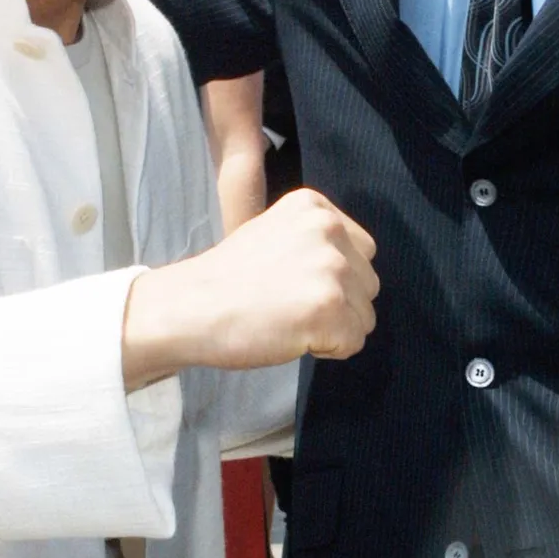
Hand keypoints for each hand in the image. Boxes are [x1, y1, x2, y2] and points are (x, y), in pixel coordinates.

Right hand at [123, 189, 377, 388]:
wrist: (190, 307)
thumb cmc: (226, 280)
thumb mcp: (274, 234)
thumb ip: (315, 243)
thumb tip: (352, 272)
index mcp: (315, 207)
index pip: (361, 251)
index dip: (333, 278)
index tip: (292, 283)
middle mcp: (329, 231)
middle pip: (368, 284)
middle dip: (339, 303)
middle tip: (288, 306)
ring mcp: (332, 269)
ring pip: (365, 316)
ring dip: (334, 328)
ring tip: (288, 320)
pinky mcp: (330, 308)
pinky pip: (354, 343)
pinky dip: (328, 350)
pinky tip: (291, 336)